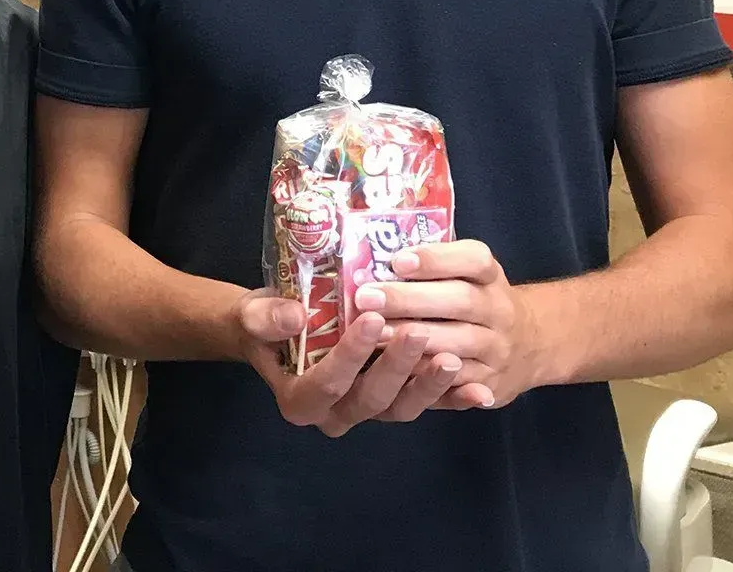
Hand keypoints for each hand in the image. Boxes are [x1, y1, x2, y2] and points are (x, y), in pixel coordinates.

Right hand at [230, 290, 464, 436]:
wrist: (279, 329)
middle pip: (370, 400)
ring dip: (428, 387)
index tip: (372, 320)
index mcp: (299, 401)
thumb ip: (268, 319)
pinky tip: (479, 390)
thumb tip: (294, 316)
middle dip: (397, 368)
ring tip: (451, 359)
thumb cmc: (264, 324)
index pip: (327, 384)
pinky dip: (452, 400)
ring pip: (401, 409)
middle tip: (418, 332)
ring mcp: (367, 411)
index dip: (351, 356)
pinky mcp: (393, 403)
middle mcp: (335, 416)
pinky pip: (425, 407)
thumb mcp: (254, 316)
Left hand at [356, 240, 542, 409]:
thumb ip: (431, 265)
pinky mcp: (491, 385)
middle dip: (410, 299)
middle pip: (459, 301)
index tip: (397, 261)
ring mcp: (498, 349)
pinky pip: (457, 381)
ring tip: (374, 333)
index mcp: (490, 275)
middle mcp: (499, 309)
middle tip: (366, 297)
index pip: (473, 259)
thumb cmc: (474, 299)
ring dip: (414, 339)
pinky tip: (396, 367)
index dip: (436, 259)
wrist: (528, 346)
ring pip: (458, 343)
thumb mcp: (466, 274)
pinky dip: (425, 375)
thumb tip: (374, 252)